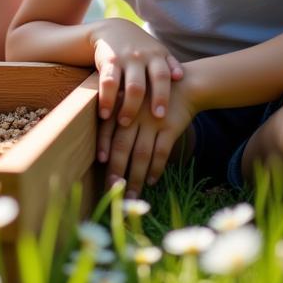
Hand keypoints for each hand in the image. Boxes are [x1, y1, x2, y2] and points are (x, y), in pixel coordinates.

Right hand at [90, 19, 182, 125]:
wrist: (112, 29)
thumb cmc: (141, 48)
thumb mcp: (157, 51)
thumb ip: (170, 63)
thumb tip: (180, 77)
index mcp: (156, 56)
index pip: (162, 76)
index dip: (162, 96)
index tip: (160, 115)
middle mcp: (141, 57)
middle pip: (141, 85)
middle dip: (140, 106)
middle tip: (141, 124)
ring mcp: (124, 59)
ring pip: (124, 85)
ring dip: (124, 106)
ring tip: (123, 123)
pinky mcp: (107, 60)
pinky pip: (107, 82)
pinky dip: (106, 99)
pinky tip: (105, 113)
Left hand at [100, 77, 196, 196]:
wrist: (182, 86)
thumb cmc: (150, 99)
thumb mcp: (132, 101)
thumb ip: (118, 117)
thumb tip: (104, 149)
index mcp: (121, 106)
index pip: (107, 128)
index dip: (103, 144)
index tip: (100, 162)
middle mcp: (134, 114)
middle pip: (122, 145)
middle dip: (116, 169)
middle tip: (112, 189)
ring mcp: (152, 121)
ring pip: (141, 154)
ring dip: (135, 177)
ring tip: (131, 195)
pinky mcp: (170, 127)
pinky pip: (161, 152)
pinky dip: (155, 169)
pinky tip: (150, 181)